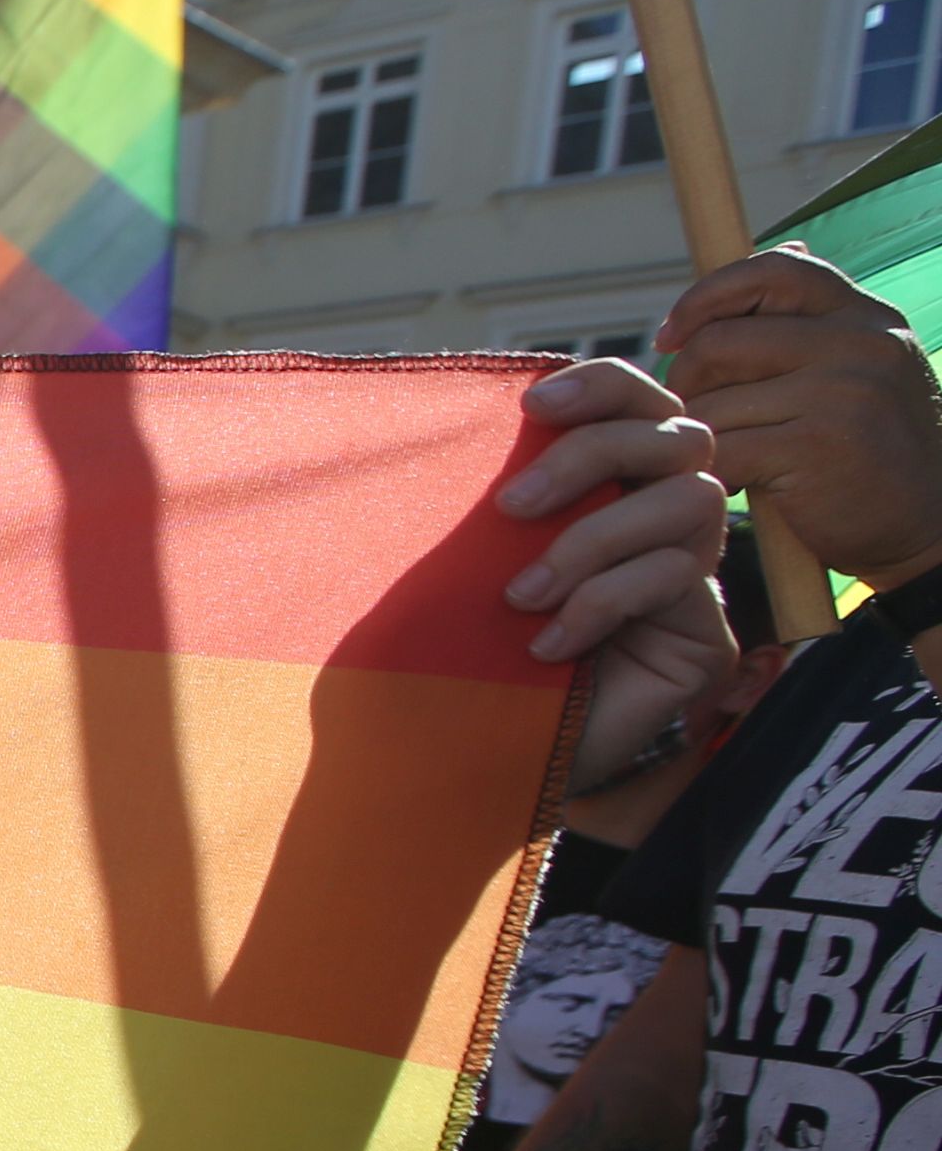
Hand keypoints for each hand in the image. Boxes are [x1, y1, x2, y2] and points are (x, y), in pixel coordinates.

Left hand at [495, 357, 735, 785]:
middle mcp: (665, 523)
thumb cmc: (471, 663)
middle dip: (594, 456)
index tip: (531, 404)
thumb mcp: (463, 574)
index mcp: (613, 490)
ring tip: (522, 597)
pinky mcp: (709, 635)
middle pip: (681, 436)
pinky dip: (605, 602)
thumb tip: (441, 431)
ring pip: (691, 502)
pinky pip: (676, 580)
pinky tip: (549, 647)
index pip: (642, 400)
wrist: (494, 765)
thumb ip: (481, 508)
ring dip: (594, 539)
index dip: (603, 385)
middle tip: (513, 508)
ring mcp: (695, 578)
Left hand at [660, 246, 941, 594]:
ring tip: (713, 457)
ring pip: (713, 402)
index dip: (706, 297)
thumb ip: (819, 319)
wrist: (929, 529)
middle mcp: (862, 343)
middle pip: (720, 342)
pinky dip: (709, 471)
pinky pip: (723, 449)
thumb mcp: (864, 368)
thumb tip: (791, 243)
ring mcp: (843, 392)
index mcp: (867, 317)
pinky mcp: (818, 445)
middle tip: (690, 419)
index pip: (772, 270)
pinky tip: (726, 484)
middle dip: (685, 384)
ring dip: (694, 437)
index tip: (670, 337)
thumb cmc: (874, 452)